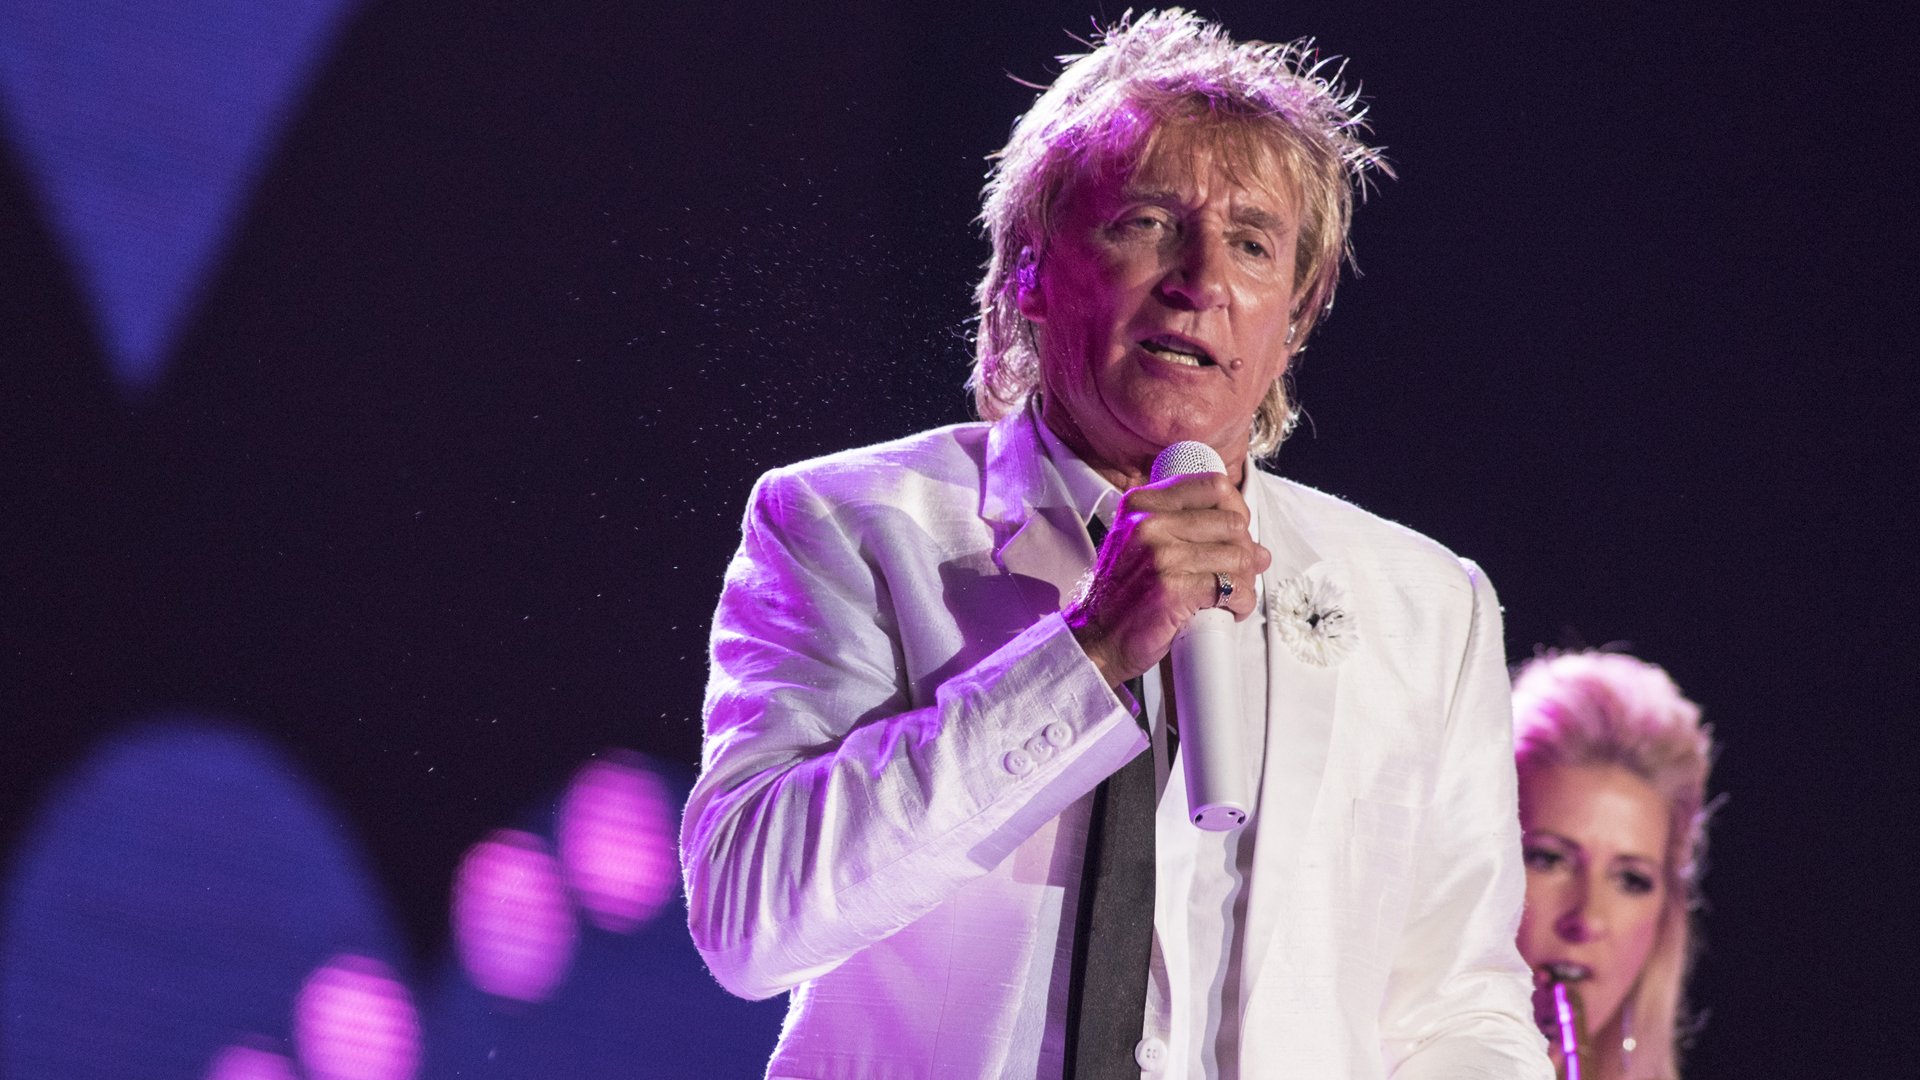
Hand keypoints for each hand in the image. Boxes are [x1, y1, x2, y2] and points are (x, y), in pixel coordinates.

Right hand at [1065, 472, 1269, 686]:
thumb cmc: (1123, 595)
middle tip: (1234, 574)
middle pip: (1232, 523)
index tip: (1235, 535)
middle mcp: (1149, 523)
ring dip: (1244, 582)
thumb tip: (1258, 550)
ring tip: (1231, 596)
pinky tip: (1230, 610)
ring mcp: (1161, 556)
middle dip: (1244, 552)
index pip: (1214, 486)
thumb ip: (1192, 535)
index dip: (1236, 511)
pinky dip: (1241, 603)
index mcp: (1142, 504)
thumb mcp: (1143, 544)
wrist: (1097, 638)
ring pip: (1238, 557)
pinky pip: (1232, 588)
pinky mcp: (1174, 590)